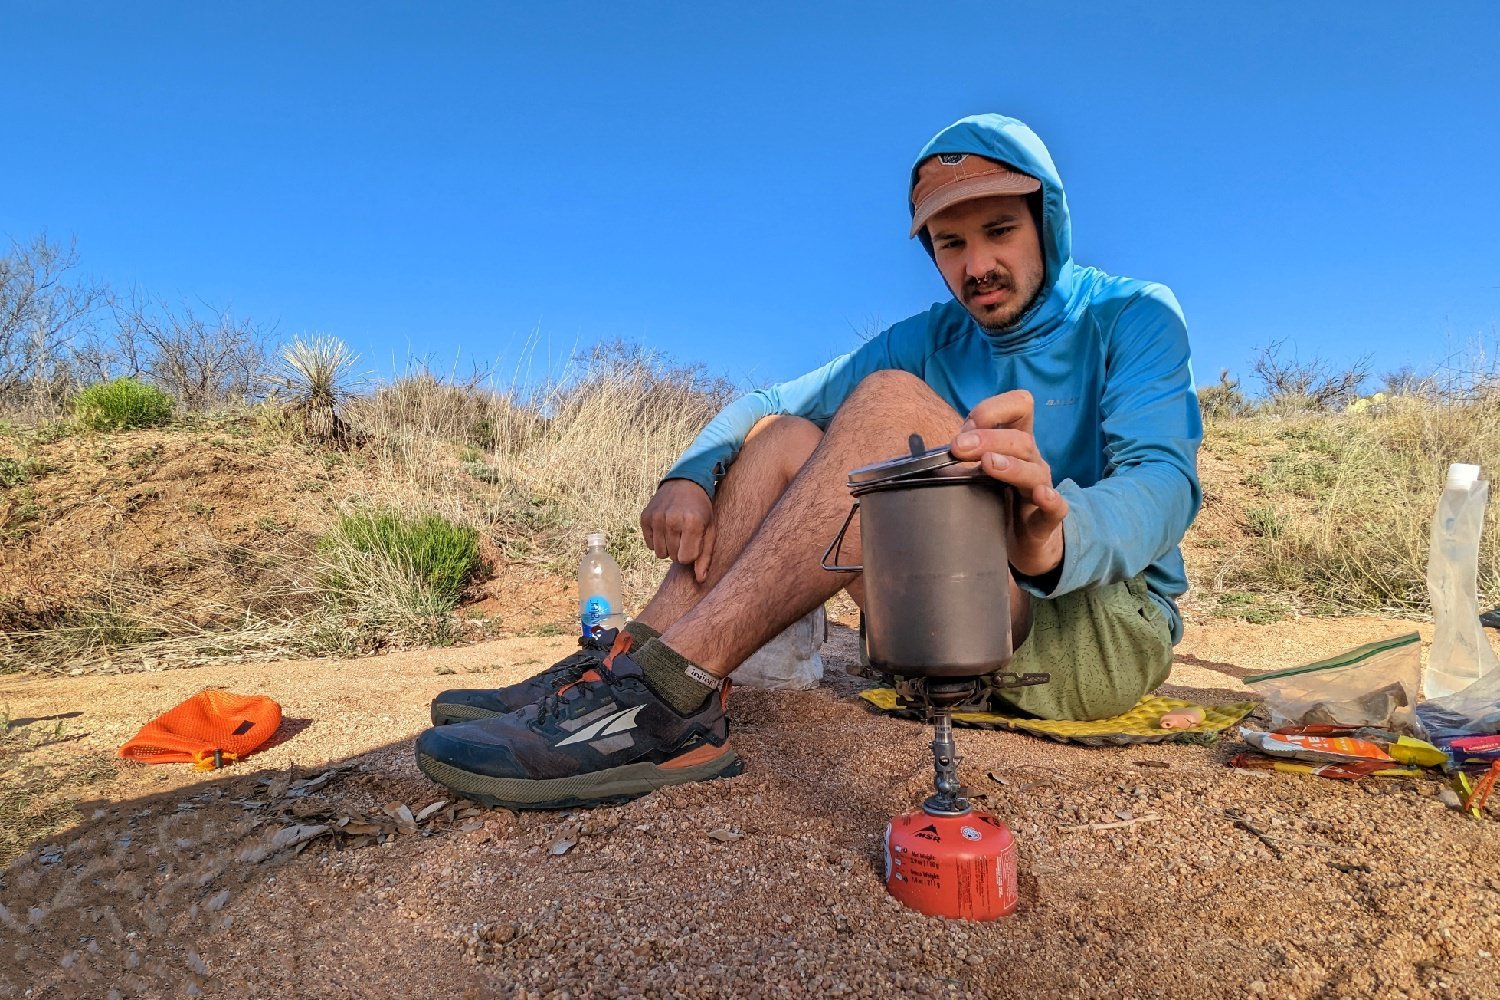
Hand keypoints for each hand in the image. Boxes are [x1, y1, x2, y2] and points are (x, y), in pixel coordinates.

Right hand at [639, 479, 716, 582]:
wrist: (685, 483)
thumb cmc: (701, 510)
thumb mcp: (710, 530)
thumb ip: (705, 556)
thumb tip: (700, 580)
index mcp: (692, 523)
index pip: (686, 559)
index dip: (691, 553)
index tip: (694, 541)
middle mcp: (672, 520)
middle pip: (673, 557)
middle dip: (680, 550)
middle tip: (685, 534)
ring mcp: (656, 518)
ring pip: (660, 554)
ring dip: (668, 547)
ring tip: (675, 532)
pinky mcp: (645, 517)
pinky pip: (649, 545)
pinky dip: (657, 541)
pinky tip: (665, 528)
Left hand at [948, 389, 1068, 577]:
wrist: (1018, 544)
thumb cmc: (995, 500)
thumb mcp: (976, 472)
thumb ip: (960, 458)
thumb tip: (923, 452)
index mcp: (1014, 443)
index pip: (1019, 406)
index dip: (993, 410)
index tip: (964, 429)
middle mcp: (1031, 461)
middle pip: (1020, 439)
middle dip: (989, 439)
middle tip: (958, 448)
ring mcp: (1041, 488)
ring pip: (1034, 470)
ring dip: (1011, 465)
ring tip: (989, 464)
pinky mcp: (1046, 520)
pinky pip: (1057, 508)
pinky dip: (1052, 500)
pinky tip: (1042, 495)